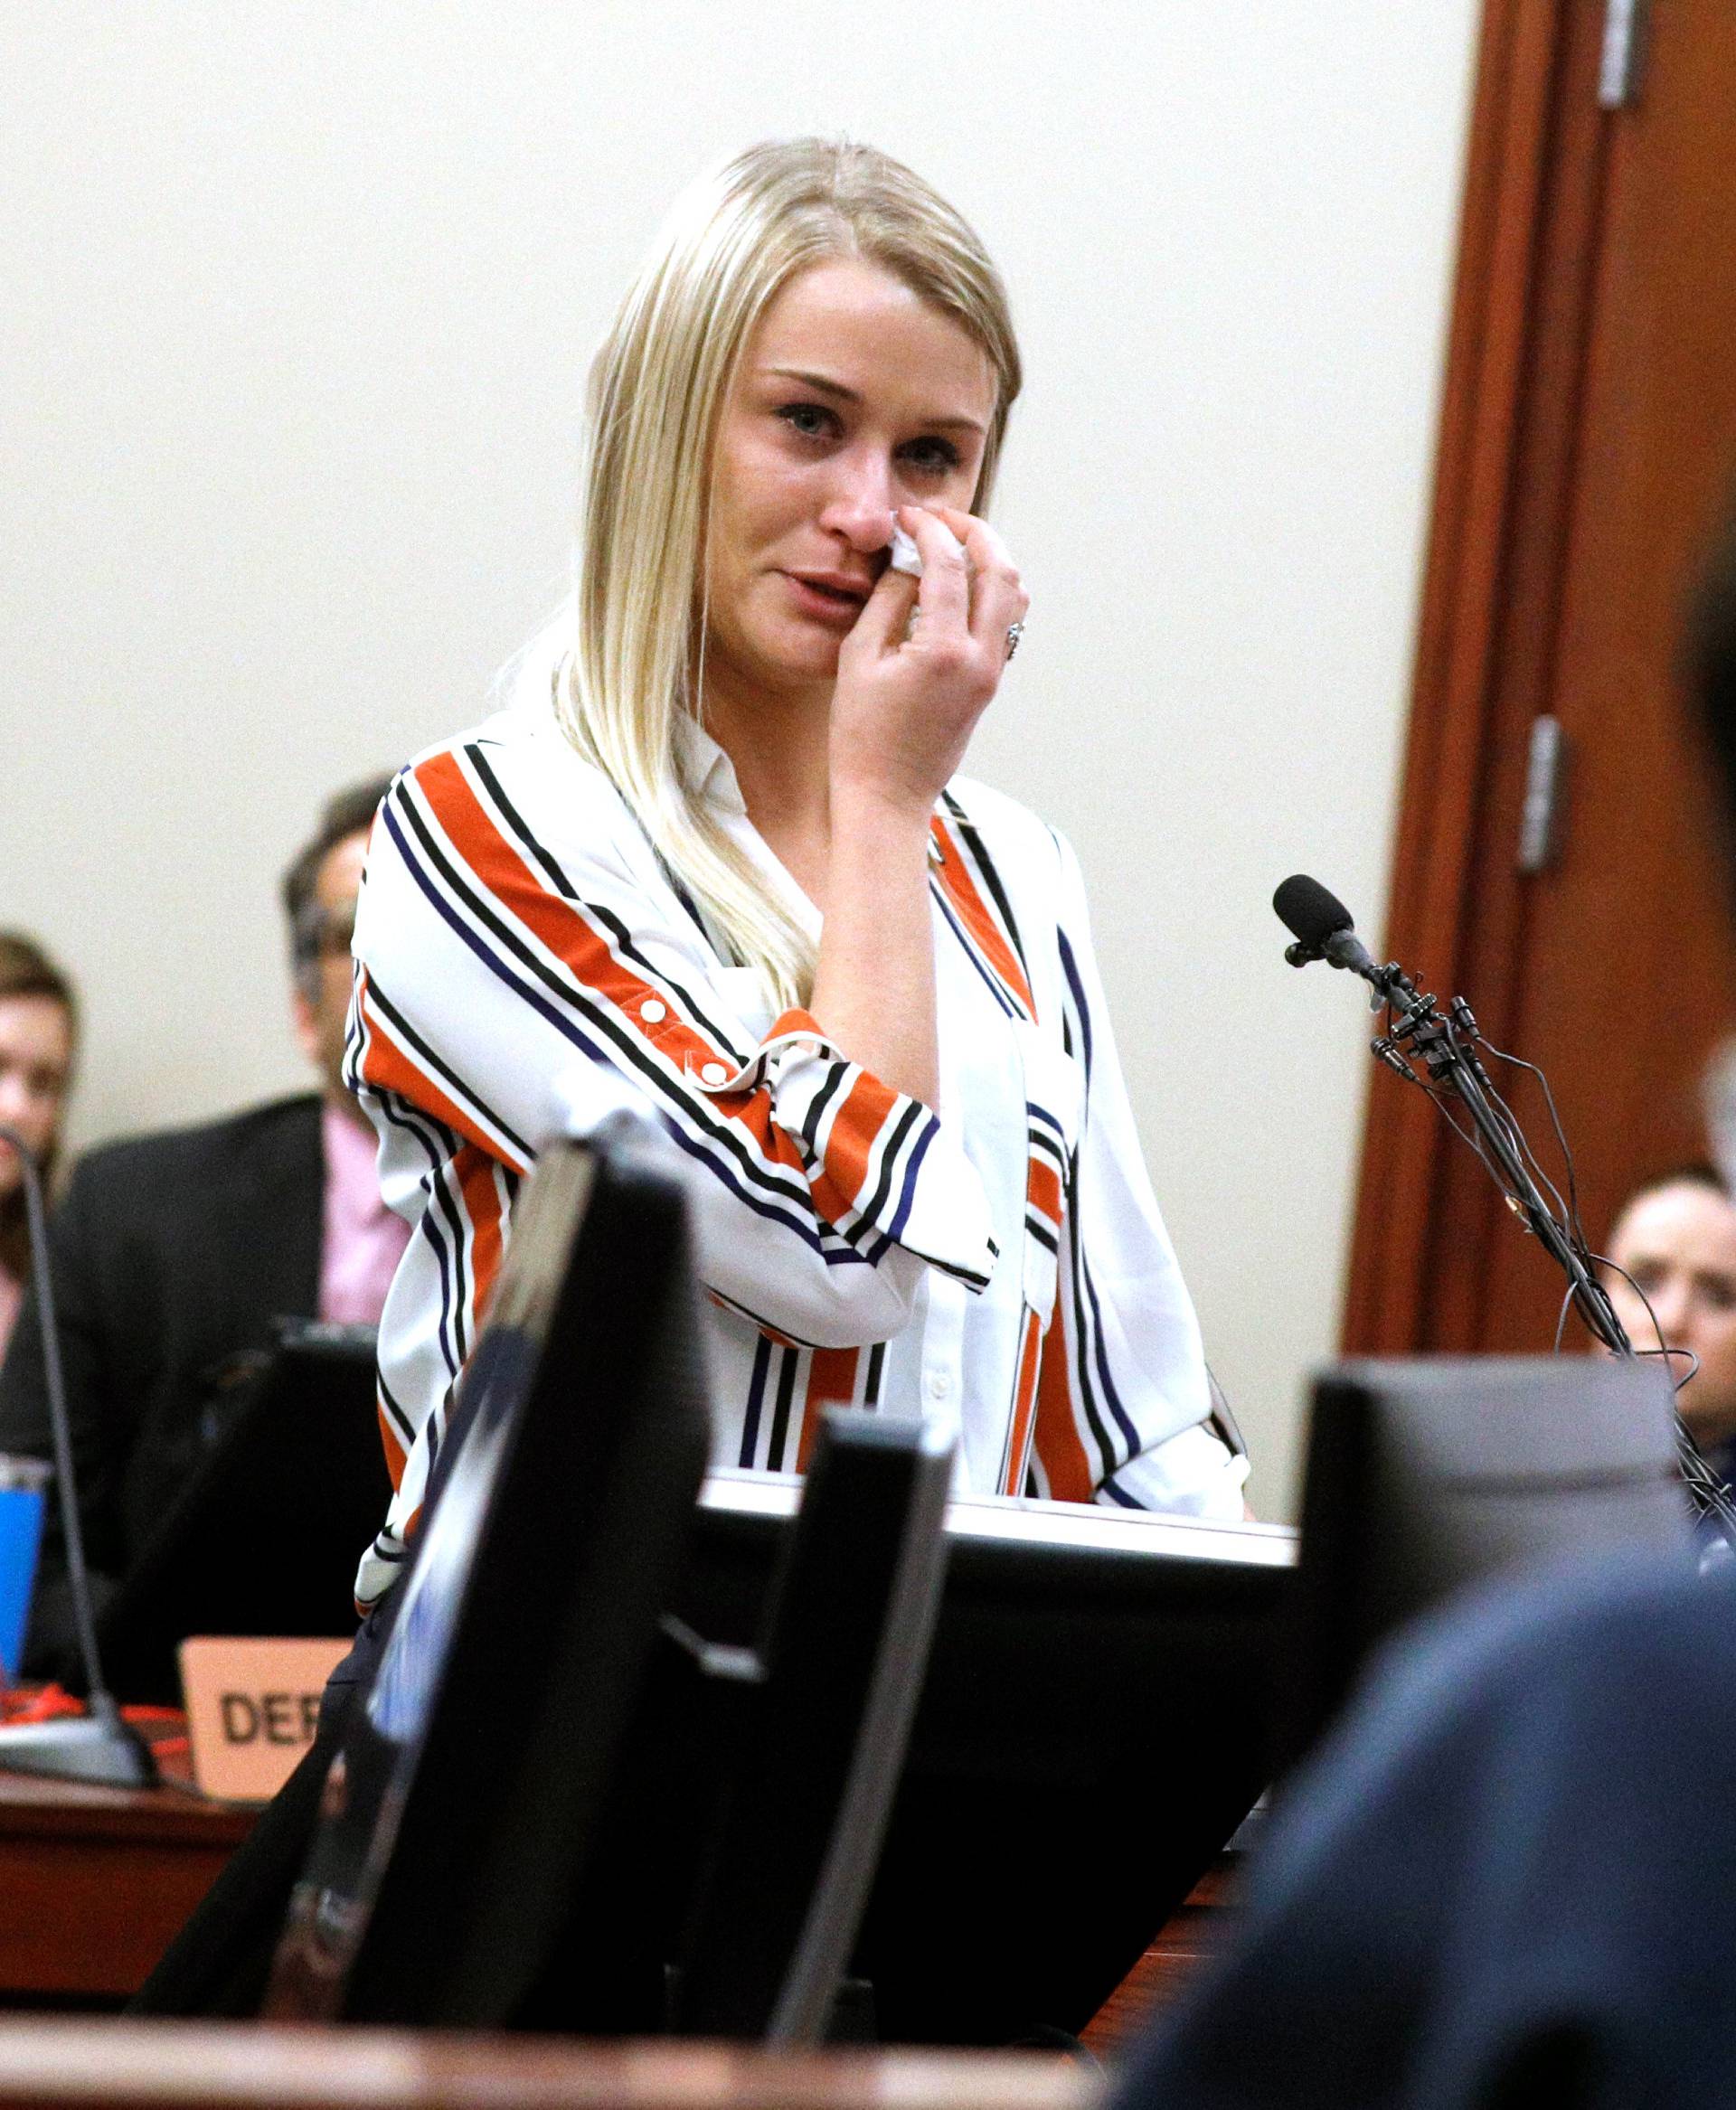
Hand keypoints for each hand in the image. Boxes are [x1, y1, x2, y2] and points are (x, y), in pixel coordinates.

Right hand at [830, 503, 1027, 816]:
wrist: (888, 796)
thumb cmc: (861, 735)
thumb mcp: (859, 659)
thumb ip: (887, 600)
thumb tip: (909, 559)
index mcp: (943, 651)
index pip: (948, 565)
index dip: (928, 529)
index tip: (907, 517)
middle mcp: (979, 659)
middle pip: (1001, 570)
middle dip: (974, 532)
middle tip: (940, 519)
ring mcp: (991, 672)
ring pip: (1014, 594)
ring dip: (990, 559)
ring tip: (953, 545)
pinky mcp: (991, 683)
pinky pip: (1005, 621)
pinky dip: (990, 590)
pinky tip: (958, 585)